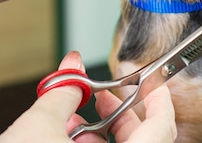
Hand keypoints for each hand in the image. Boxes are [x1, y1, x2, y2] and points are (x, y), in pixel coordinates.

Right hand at [0, 51, 176, 142]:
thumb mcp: (40, 124)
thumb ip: (64, 90)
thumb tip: (72, 67)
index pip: (161, 126)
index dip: (157, 96)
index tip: (150, 79)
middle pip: (141, 138)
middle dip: (119, 111)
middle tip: (104, 93)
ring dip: (99, 131)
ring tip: (74, 118)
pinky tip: (65, 138)